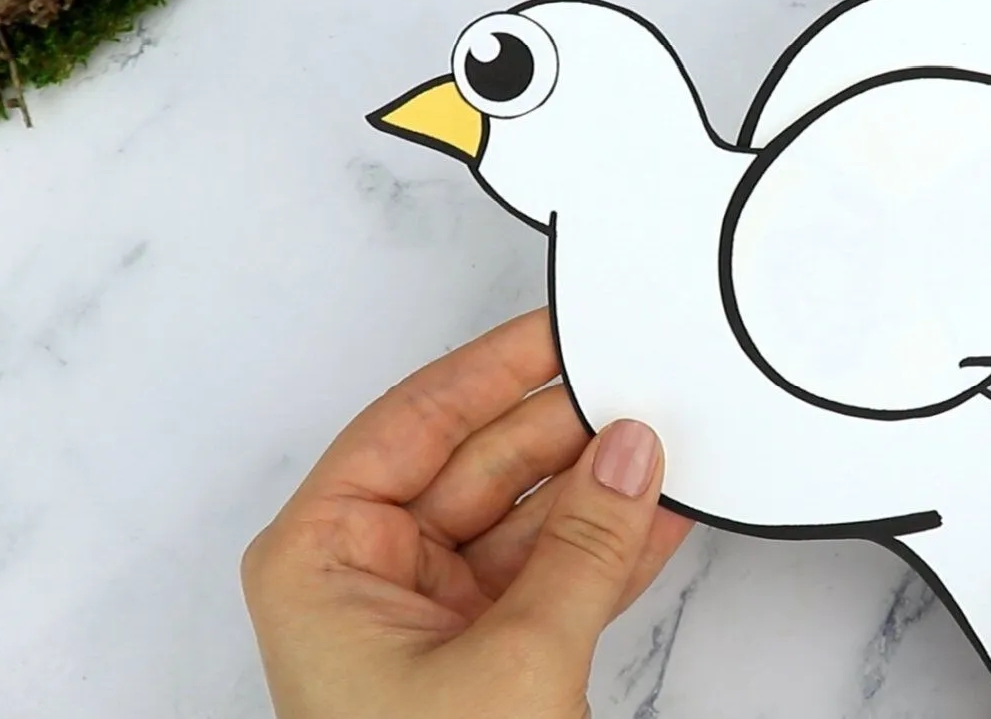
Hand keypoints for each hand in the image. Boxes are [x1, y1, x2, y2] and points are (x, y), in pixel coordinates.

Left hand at [240, 308, 692, 718]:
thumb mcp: (513, 660)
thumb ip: (581, 547)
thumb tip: (628, 454)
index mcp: (325, 555)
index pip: (413, 422)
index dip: (491, 368)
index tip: (559, 328)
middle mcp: (370, 575)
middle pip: (476, 463)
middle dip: (563, 429)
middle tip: (639, 384)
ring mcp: (431, 615)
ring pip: (525, 517)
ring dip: (597, 487)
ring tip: (665, 442)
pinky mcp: (487, 653)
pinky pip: (553, 572)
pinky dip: (608, 546)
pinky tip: (660, 509)